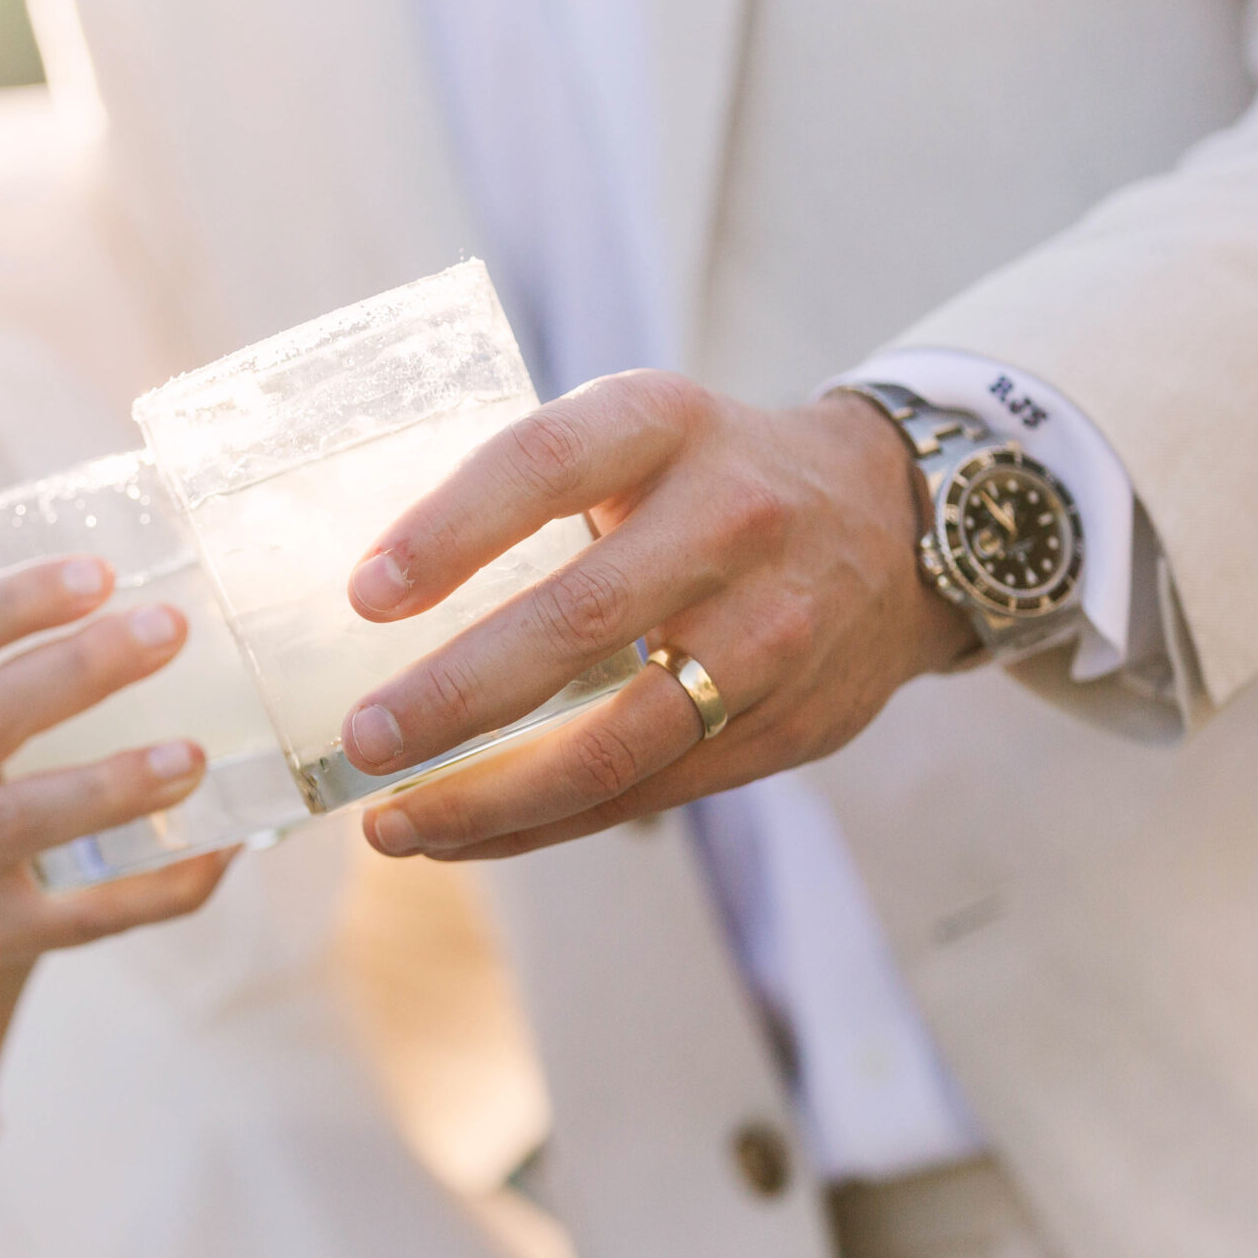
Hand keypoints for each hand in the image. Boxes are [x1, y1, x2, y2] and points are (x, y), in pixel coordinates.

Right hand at [0, 557, 231, 966]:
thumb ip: (49, 650)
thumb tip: (204, 602)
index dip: (17, 602)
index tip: (101, 573)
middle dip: (79, 671)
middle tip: (171, 631)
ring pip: (17, 821)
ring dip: (110, 786)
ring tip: (193, 758)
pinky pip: (74, 917)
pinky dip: (151, 887)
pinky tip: (216, 850)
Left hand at [338, 371, 976, 860]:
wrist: (896, 523)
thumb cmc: (707, 476)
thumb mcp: (640, 431)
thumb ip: (533, 485)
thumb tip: (364, 590)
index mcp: (666, 423)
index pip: (544, 465)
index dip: (450, 529)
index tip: (364, 593)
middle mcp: (729, 520)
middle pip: (578, 619)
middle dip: (454, 696)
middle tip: (361, 739)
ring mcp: (768, 631)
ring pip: (616, 739)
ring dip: (490, 795)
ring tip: (390, 824)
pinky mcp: (785, 726)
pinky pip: (645, 793)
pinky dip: (541, 823)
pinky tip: (462, 835)